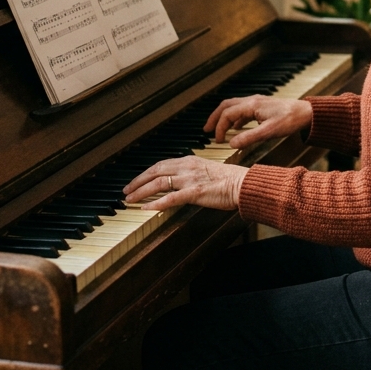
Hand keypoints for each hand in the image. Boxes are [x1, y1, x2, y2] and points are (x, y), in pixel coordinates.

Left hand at [122, 156, 247, 210]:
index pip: (161, 165)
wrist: (243, 184)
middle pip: (155, 171)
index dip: (146, 173)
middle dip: (138, 181)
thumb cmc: (230, 180)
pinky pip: (170, 198)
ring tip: (131, 199)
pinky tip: (146, 208)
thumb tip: (180, 182)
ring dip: (141, 191)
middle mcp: (187, 167)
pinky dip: (156, 203)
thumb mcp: (207, 171)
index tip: (137, 181)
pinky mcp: (195, 192)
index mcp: (190, 161)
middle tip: (127, 190)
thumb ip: (192, 174)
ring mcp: (190, 179)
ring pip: (158, 183)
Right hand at [203, 96, 311, 149]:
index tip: (218, 140)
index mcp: (251, 105)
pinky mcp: (262, 106)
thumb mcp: (269, 132)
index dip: (220, 127)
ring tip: (218, 128)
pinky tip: (237, 126)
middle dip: (215, 117)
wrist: (307, 112)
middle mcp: (252, 100)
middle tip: (206, 129)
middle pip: (226, 106)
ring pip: (233, 106)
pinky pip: (243, 109)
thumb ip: (249, 138)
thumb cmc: (291, 119)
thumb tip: (232, 144)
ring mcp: (257, 102)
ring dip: (224, 116)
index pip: (227, 114)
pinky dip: (235, 117)